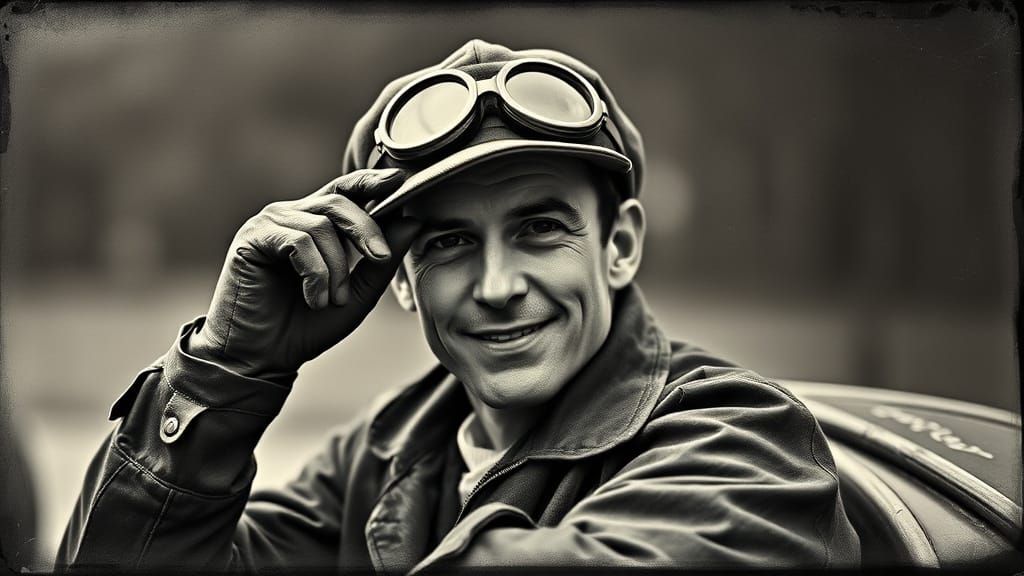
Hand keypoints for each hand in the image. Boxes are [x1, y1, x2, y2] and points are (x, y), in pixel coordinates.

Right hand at [188, 168, 420, 380]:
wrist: (261, 357)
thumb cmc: (306, 326)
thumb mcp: (357, 294)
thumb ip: (381, 261)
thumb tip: (413, 221)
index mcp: (315, 223)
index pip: (346, 191)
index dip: (371, 182)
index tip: (399, 181)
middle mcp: (292, 216)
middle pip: (339, 201)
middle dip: (367, 228)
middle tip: (381, 259)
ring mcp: (269, 224)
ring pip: (321, 226)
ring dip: (336, 268)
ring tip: (334, 300)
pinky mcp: (252, 239)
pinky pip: (298, 242)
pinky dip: (315, 273)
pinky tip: (313, 299)